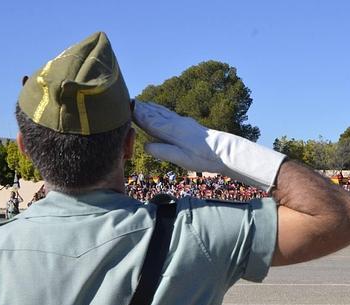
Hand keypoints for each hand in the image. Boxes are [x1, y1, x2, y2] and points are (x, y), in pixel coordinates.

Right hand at [132, 100, 285, 190]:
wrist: (224, 152)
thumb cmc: (202, 158)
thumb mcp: (181, 158)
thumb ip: (162, 151)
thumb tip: (145, 145)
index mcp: (172, 131)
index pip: (150, 121)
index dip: (137, 114)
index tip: (125, 107)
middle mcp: (176, 123)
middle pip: (154, 113)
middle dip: (141, 107)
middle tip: (126, 101)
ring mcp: (182, 122)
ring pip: (162, 112)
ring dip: (150, 107)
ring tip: (139, 102)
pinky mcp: (187, 124)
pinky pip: (169, 114)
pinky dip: (160, 110)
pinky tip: (159, 109)